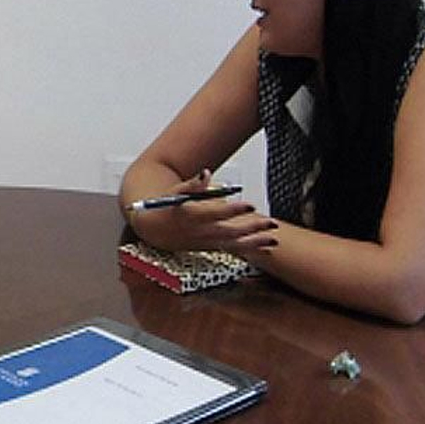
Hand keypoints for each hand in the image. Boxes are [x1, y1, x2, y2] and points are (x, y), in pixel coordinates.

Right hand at [131, 171, 277, 253]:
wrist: (151, 230)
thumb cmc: (163, 208)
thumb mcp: (174, 192)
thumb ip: (192, 184)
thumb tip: (206, 172)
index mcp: (192, 216)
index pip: (216, 214)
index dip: (234, 210)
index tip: (249, 205)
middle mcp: (200, 232)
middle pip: (230, 231)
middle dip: (252, 228)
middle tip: (270, 222)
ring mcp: (206, 242)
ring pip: (234, 244)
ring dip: (255, 243)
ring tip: (273, 238)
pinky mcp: (209, 247)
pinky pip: (232, 250)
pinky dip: (249, 250)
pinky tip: (265, 248)